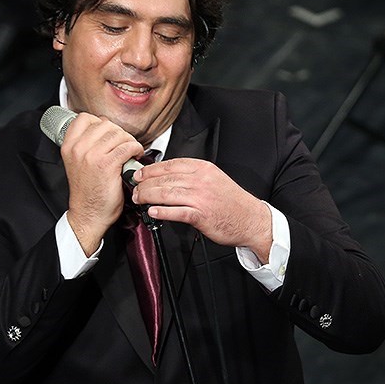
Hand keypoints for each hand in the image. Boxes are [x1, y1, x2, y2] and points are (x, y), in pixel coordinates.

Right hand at [61, 113, 143, 254]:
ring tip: (130, 150)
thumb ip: (85, 145)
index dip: (100, 123)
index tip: (108, 134)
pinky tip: (135, 155)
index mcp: (68, 146)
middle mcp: (78, 149)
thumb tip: (105, 129)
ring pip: (118, 133)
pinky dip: (136, 149)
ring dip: (129, 140)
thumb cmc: (87, 192)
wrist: (88, 215)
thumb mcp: (77, 163)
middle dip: (118, 133)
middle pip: (105, 124)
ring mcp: (92, 156)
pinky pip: (127, 146)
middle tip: (123, 144)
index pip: (84, 118)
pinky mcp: (107, 165)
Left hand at [132, 158, 273, 262]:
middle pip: (165, 178)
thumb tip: (165, 178)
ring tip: (138, 199)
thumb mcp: (213, 179)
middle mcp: (201, 180)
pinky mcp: (202, 215)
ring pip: (167, 193)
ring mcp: (201, 198)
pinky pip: (177, 212)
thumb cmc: (231, 201)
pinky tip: (152, 211)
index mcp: (203, 168)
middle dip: (145, 183)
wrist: (250, 219)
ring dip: (148, 196)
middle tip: (134, 188)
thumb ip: (191, 176)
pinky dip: (162, 211)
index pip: (170, 164)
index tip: (139, 174)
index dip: (151, 169)